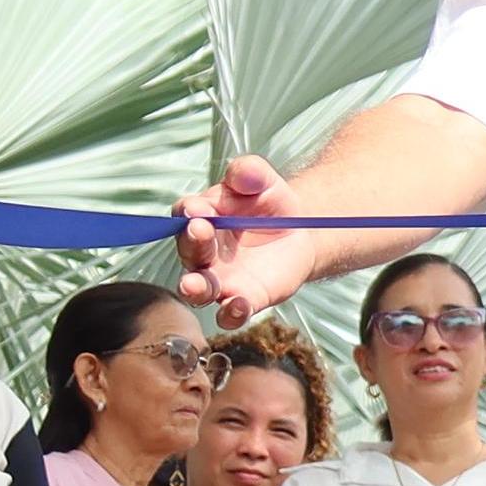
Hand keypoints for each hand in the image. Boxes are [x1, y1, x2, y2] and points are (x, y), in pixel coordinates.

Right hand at [174, 155, 330, 329]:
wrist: (298, 233)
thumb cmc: (269, 204)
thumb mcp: (264, 181)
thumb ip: (250, 172)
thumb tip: (242, 173)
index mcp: (201, 217)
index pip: (186, 213)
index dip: (190, 211)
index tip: (198, 209)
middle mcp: (202, 252)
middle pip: (188, 250)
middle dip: (192, 242)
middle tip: (199, 231)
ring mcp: (220, 279)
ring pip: (199, 288)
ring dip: (194, 287)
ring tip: (192, 285)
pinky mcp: (244, 299)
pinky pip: (230, 312)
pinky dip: (231, 312)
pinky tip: (238, 305)